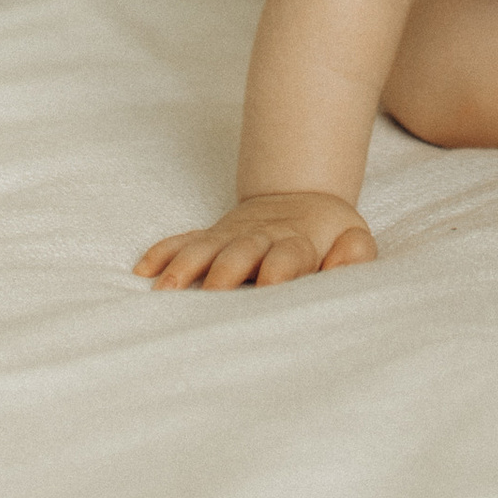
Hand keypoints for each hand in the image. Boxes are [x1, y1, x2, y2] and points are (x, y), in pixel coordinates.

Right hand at [133, 190, 376, 289]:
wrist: (302, 202)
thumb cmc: (329, 238)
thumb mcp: (353, 241)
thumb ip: (355, 254)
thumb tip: (342, 258)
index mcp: (297, 243)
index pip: (288, 255)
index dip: (279, 269)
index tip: (269, 287)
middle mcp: (260, 237)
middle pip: (240, 251)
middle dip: (225, 271)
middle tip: (212, 295)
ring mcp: (231, 236)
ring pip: (205, 247)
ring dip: (184, 267)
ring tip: (163, 292)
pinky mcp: (212, 237)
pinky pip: (183, 241)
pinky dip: (163, 253)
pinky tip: (142, 272)